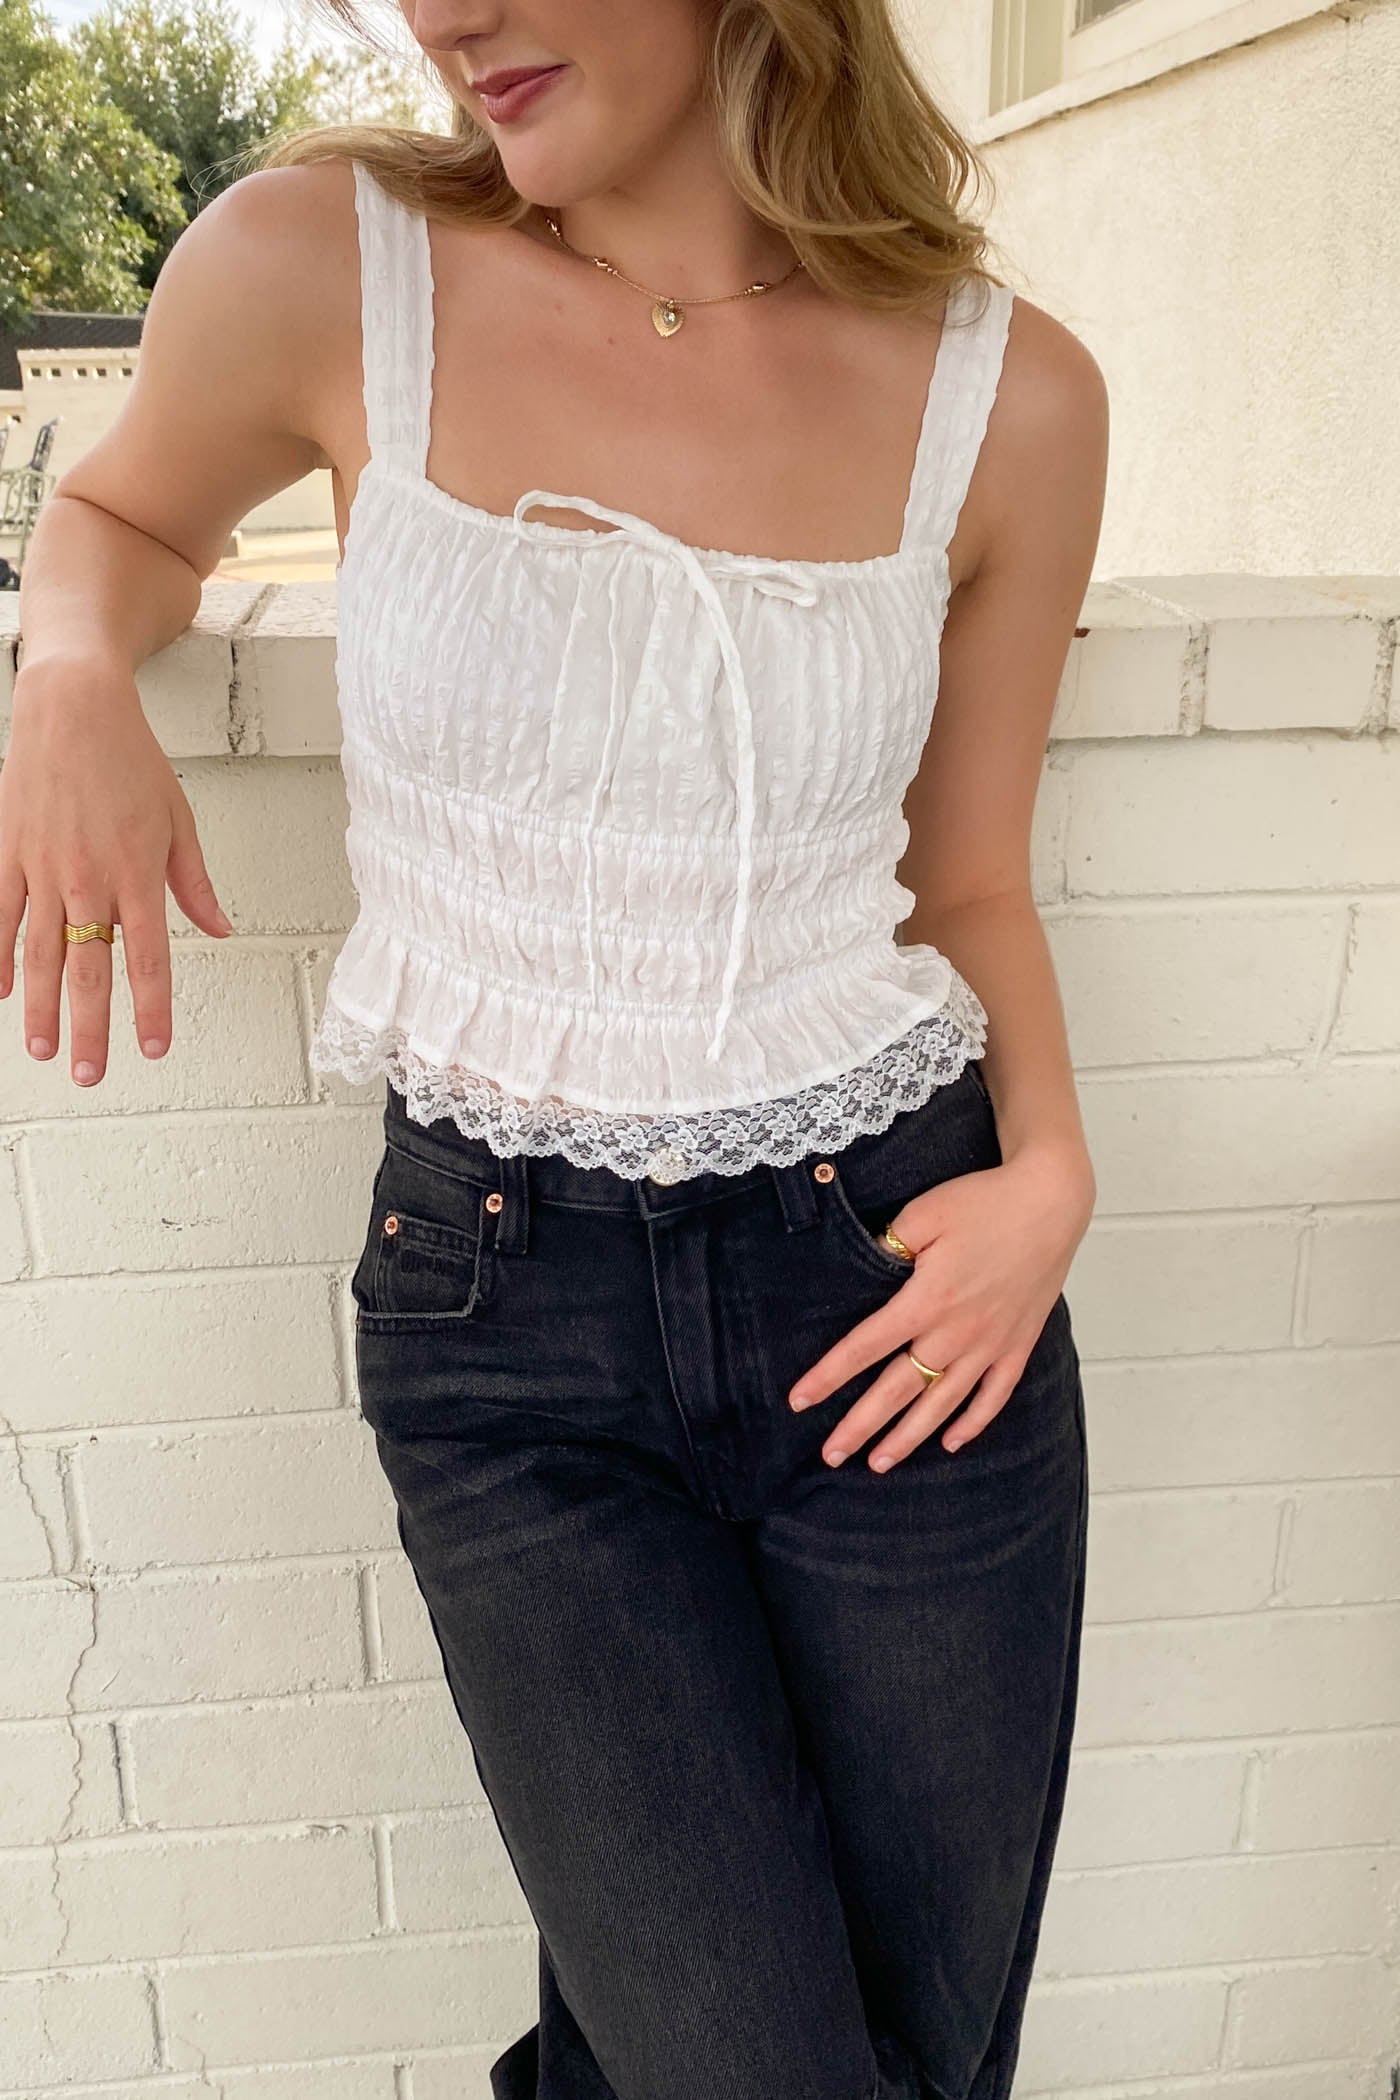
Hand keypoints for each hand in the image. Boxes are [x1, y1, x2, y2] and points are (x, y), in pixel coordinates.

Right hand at [0, 658, 232, 1083]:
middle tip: (89, 1074)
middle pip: (89, 970)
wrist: (73, 708)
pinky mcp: (10, 853)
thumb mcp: (178, 820)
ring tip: (44, 1050)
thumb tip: (220, 929)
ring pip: (40, 954)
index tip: (153, 1048)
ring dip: (43, 1008)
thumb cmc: (129, 759)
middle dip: (91, 1028)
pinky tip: (0, 993)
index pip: (149, 959)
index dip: (152, 1009)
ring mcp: (43, 869)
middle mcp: (89, 879)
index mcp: (137, 874)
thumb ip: (195, 883)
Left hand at [788, 1139, 1094, 1468]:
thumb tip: (861, 1266)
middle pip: (899, 1389)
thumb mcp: (923, 1214)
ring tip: (879, 1463)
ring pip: (943, 1403)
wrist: (1051, 1203)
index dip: (829, 1376)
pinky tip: (952, 1443)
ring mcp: (991, 1344)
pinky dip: (973, 1423)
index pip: (865, 1347)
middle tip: (831, 1455)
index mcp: (926, 1300)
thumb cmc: (984, 1202)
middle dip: (861, 1425)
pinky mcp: (1018, 1344)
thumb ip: (887, 1245)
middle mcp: (957, 1332)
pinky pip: (994, 1395)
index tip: (799, 1401)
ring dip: (909, 1436)